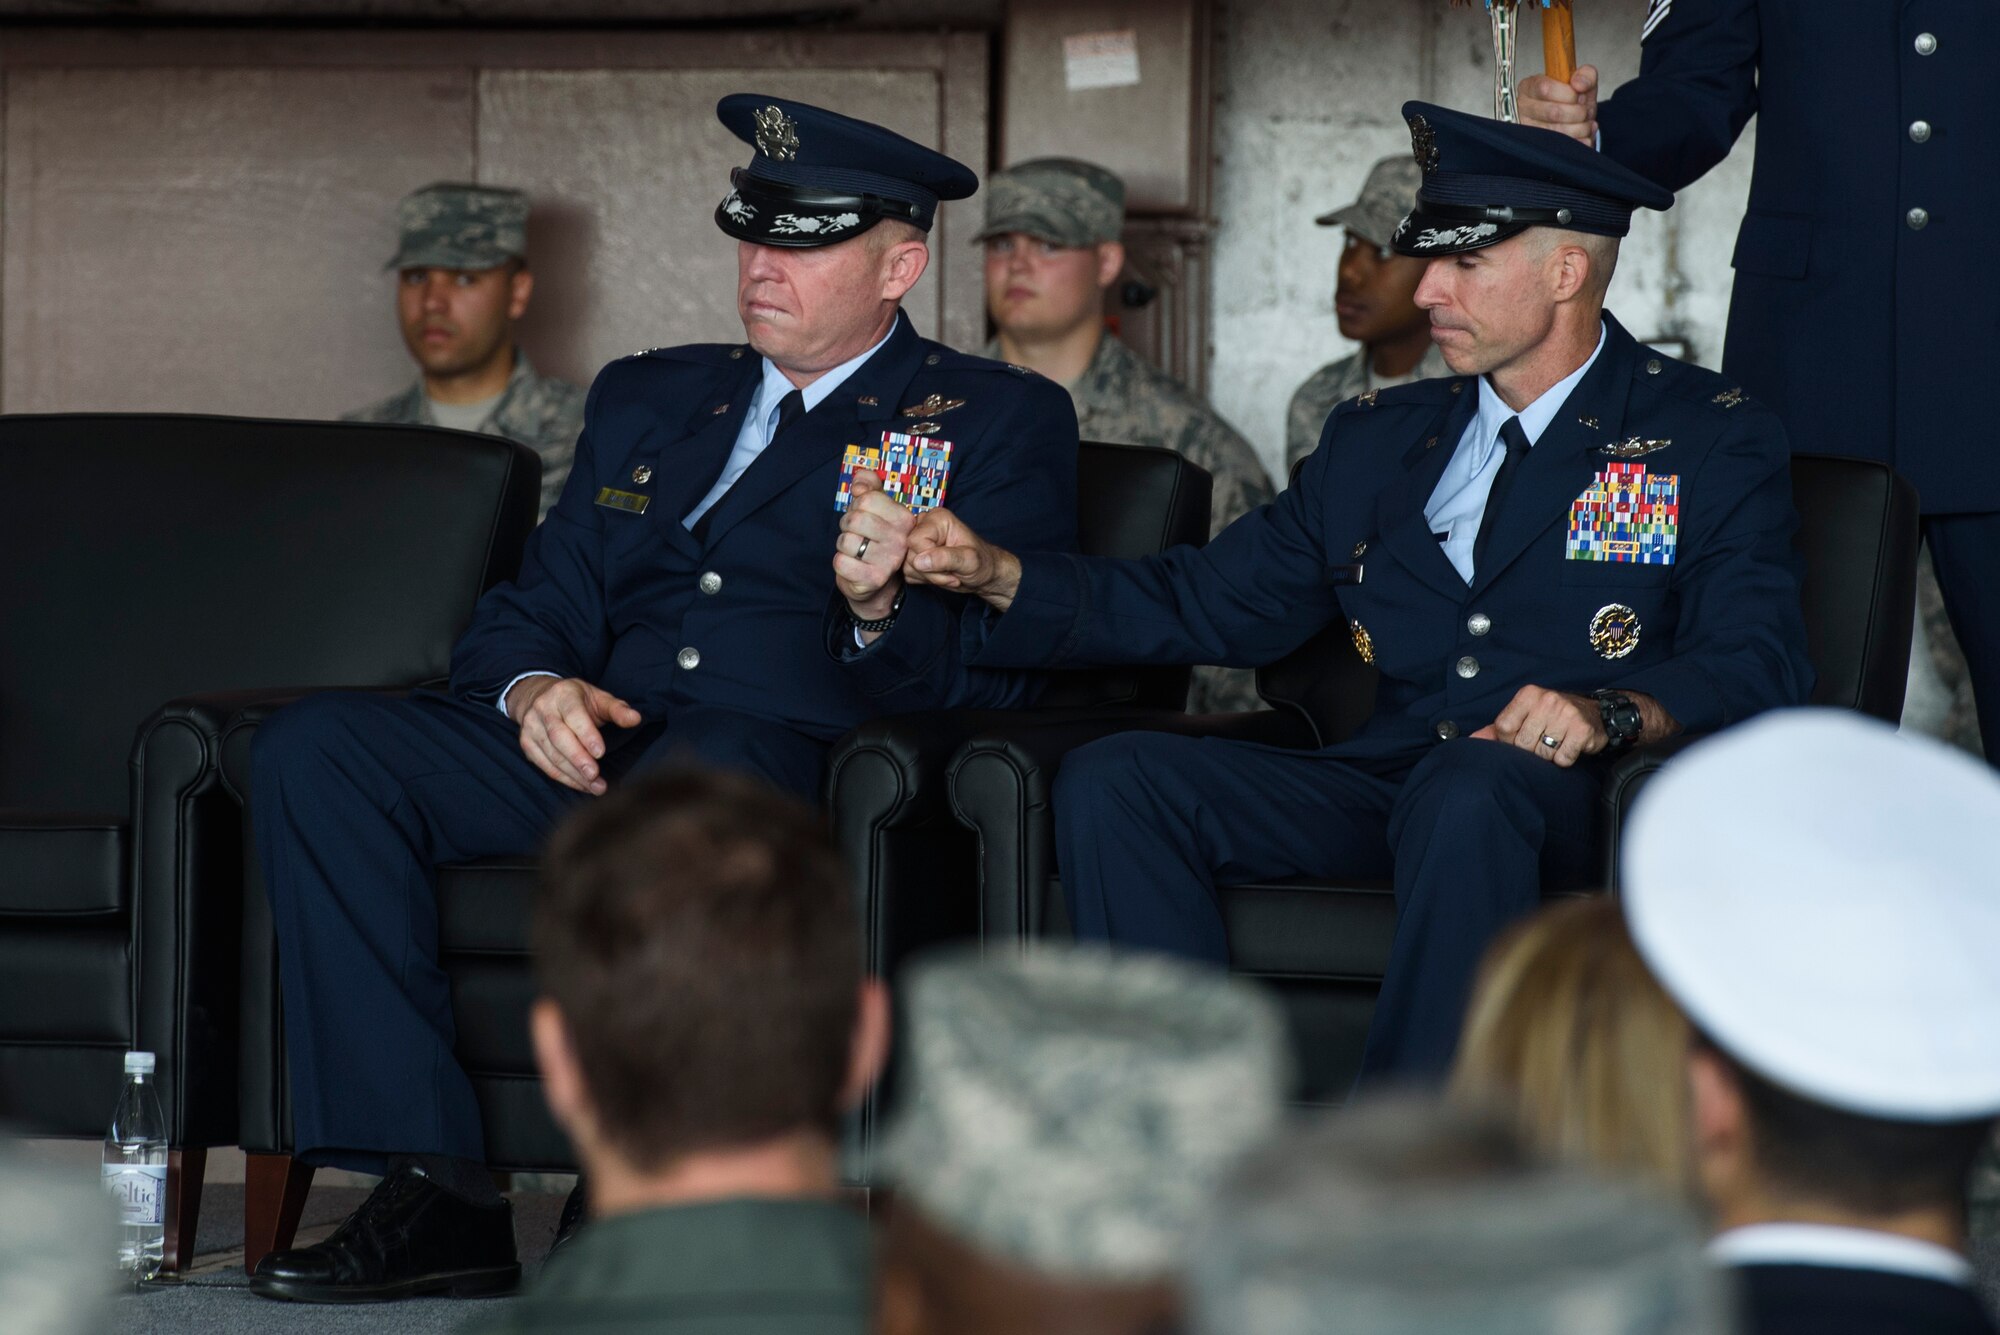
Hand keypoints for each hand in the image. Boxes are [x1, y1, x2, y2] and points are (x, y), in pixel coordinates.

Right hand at [505, 676, 642, 794]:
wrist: (537, 696)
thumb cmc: (576, 700)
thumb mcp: (597, 697)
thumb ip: (617, 709)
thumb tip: (636, 719)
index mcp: (563, 694)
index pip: (573, 715)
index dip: (586, 734)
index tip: (600, 753)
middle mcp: (543, 709)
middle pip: (559, 737)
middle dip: (578, 759)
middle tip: (596, 776)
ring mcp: (531, 727)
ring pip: (552, 755)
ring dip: (574, 774)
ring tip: (596, 787)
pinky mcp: (526, 744)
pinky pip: (545, 765)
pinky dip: (564, 778)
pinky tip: (582, 785)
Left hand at [834, 468, 911, 622]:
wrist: (875, 582)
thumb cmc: (873, 540)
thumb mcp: (875, 510)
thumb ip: (869, 488)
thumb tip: (860, 480)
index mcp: (904, 519)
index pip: (866, 499)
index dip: (857, 505)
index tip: (864, 516)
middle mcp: (900, 540)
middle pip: (854, 520)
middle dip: (847, 526)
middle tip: (857, 535)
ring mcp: (888, 561)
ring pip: (845, 541)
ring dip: (843, 546)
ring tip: (856, 551)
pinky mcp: (873, 579)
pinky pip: (840, 562)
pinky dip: (840, 563)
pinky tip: (853, 566)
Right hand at [905, 506, 1022, 611]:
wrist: (983, 573)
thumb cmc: (982, 562)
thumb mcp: (969, 560)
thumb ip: (945, 558)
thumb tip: (919, 560)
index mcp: (937, 518)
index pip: (915, 540)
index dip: (929, 558)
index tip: (950, 566)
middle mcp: (924, 526)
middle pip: (909, 553)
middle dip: (930, 571)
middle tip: (951, 573)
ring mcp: (918, 541)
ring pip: (907, 565)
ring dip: (929, 576)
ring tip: (948, 573)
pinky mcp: (914, 555)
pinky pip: (907, 572)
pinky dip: (924, 579)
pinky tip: (939, 574)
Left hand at [1472, 685, 1606, 767]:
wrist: (1595, 713)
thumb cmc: (1553, 716)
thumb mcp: (1525, 714)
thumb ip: (1498, 728)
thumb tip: (1473, 740)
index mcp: (1528, 694)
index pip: (1503, 727)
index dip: (1509, 740)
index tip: (1521, 737)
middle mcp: (1547, 700)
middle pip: (1522, 743)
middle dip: (1530, 750)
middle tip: (1543, 741)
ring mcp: (1566, 714)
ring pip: (1542, 753)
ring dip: (1548, 756)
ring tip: (1556, 742)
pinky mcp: (1582, 730)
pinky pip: (1562, 758)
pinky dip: (1564, 759)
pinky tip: (1568, 746)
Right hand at [1517, 65, 1599, 145]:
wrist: (1571, 123)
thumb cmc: (1570, 101)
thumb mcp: (1581, 83)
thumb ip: (1586, 75)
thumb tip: (1579, 84)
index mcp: (1529, 87)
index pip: (1545, 89)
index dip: (1569, 94)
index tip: (1578, 95)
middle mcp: (1523, 110)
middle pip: (1553, 112)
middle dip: (1578, 113)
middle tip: (1584, 112)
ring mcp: (1527, 132)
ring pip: (1558, 132)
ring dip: (1581, 128)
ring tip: (1585, 124)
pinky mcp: (1536, 150)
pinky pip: (1562, 149)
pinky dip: (1581, 142)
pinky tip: (1582, 136)